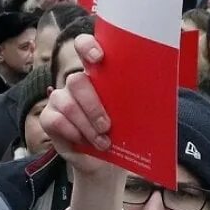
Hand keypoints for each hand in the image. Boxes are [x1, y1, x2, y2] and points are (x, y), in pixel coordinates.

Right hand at [40, 35, 126, 209]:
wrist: (105, 163)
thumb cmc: (121, 134)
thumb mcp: (133, 114)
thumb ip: (137, 98)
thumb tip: (161, 91)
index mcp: (97, 74)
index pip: (84, 46)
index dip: (88, 46)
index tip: (99, 58)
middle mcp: (76, 83)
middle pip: (77, 81)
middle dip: (93, 106)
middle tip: (107, 126)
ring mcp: (59, 99)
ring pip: (68, 104)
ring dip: (87, 126)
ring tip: (102, 142)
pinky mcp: (49, 117)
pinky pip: (56, 120)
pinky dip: (72, 133)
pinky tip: (83, 143)